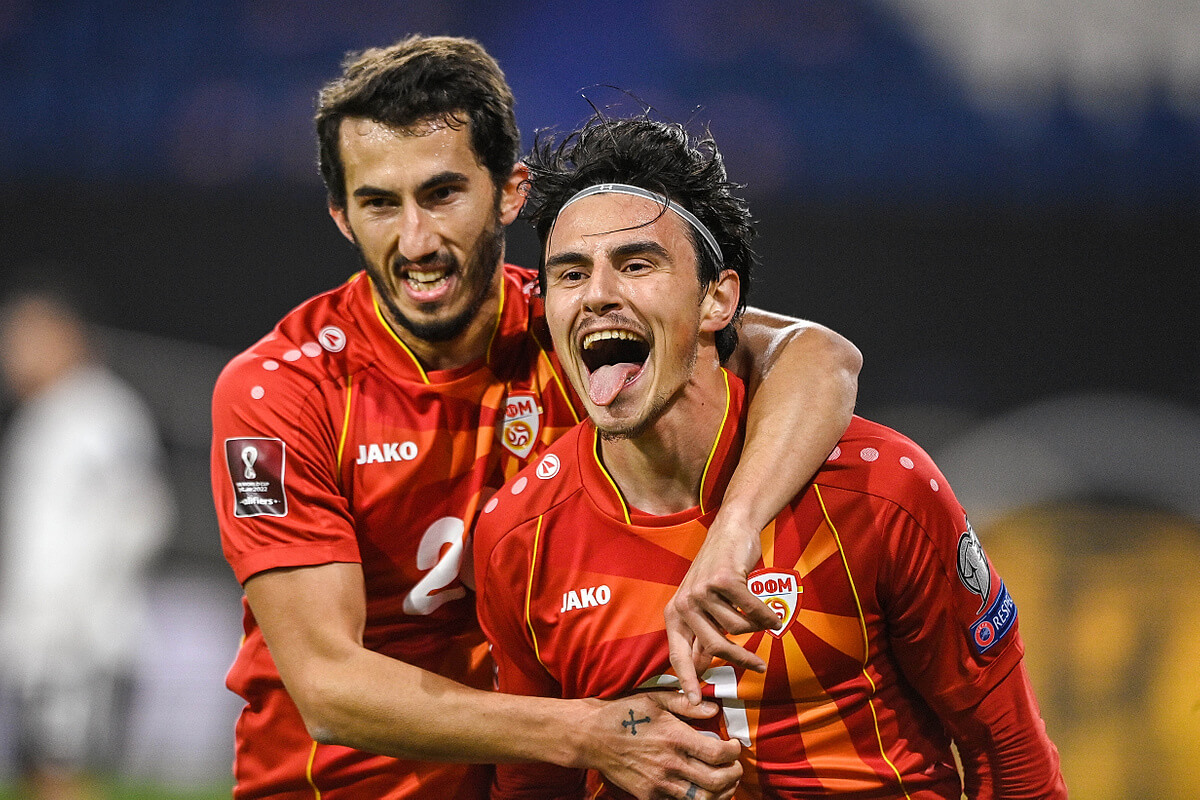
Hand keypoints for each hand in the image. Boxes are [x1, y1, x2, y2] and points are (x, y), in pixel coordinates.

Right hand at [580, 691, 741, 799]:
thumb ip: (686, 704)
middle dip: (734, 775)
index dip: (734, 752)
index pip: (718, 754)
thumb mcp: (655, 698)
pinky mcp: (648, 795)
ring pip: (702, 799)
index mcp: (674, 737)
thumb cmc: (623, 713)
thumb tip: (714, 709)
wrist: (590, 736)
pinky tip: (699, 789)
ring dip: (720, 793)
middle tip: (735, 766)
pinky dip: (696, 799)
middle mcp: (670, 764)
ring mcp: (659, 784)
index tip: (735, 745)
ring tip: (724, 782)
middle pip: (716, 781)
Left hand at [664, 514, 776, 703]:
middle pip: (717, 647)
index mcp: (675, 614)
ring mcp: (703, 591)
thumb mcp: (702, 607)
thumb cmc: (718, 574)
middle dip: (741, 660)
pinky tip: (772, 615)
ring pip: (739, 629)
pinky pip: (753, 613)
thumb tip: (699, 671)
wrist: (730, 533)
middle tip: (760, 668)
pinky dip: (767, 616)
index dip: (688, 680)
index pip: (679, 655)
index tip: (695, 702)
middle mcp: (685, 604)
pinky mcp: (724, 580)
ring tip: (761, 617)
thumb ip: (701, 636)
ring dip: (756, 626)